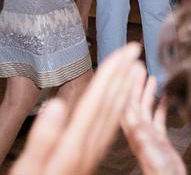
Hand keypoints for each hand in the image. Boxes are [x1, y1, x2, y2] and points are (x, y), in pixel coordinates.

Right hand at [11, 44, 143, 174]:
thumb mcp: (29, 170)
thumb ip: (44, 139)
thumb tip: (58, 106)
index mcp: (75, 145)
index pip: (99, 101)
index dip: (114, 74)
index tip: (128, 51)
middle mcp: (88, 147)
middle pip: (112, 105)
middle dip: (124, 76)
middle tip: (136, 50)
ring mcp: (91, 153)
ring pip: (114, 115)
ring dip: (125, 89)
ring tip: (134, 69)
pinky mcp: (88, 157)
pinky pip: (111, 128)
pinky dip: (118, 109)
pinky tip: (120, 103)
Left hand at [121, 73, 186, 174]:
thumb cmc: (157, 169)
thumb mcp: (146, 148)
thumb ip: (140, 132)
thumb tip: (130, 114)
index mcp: (132, 131)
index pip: (126, 102)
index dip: (126, 84)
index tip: (129, 67)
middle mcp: (137, 131)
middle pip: (133, 102)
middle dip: (134, 83)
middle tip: (138, 67)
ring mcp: (147, 134)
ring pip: (145, 108)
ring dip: (146, 92)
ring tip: (150, 77)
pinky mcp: (158, 139)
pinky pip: (157, 117)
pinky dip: (160, 105)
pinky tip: (166, 97)